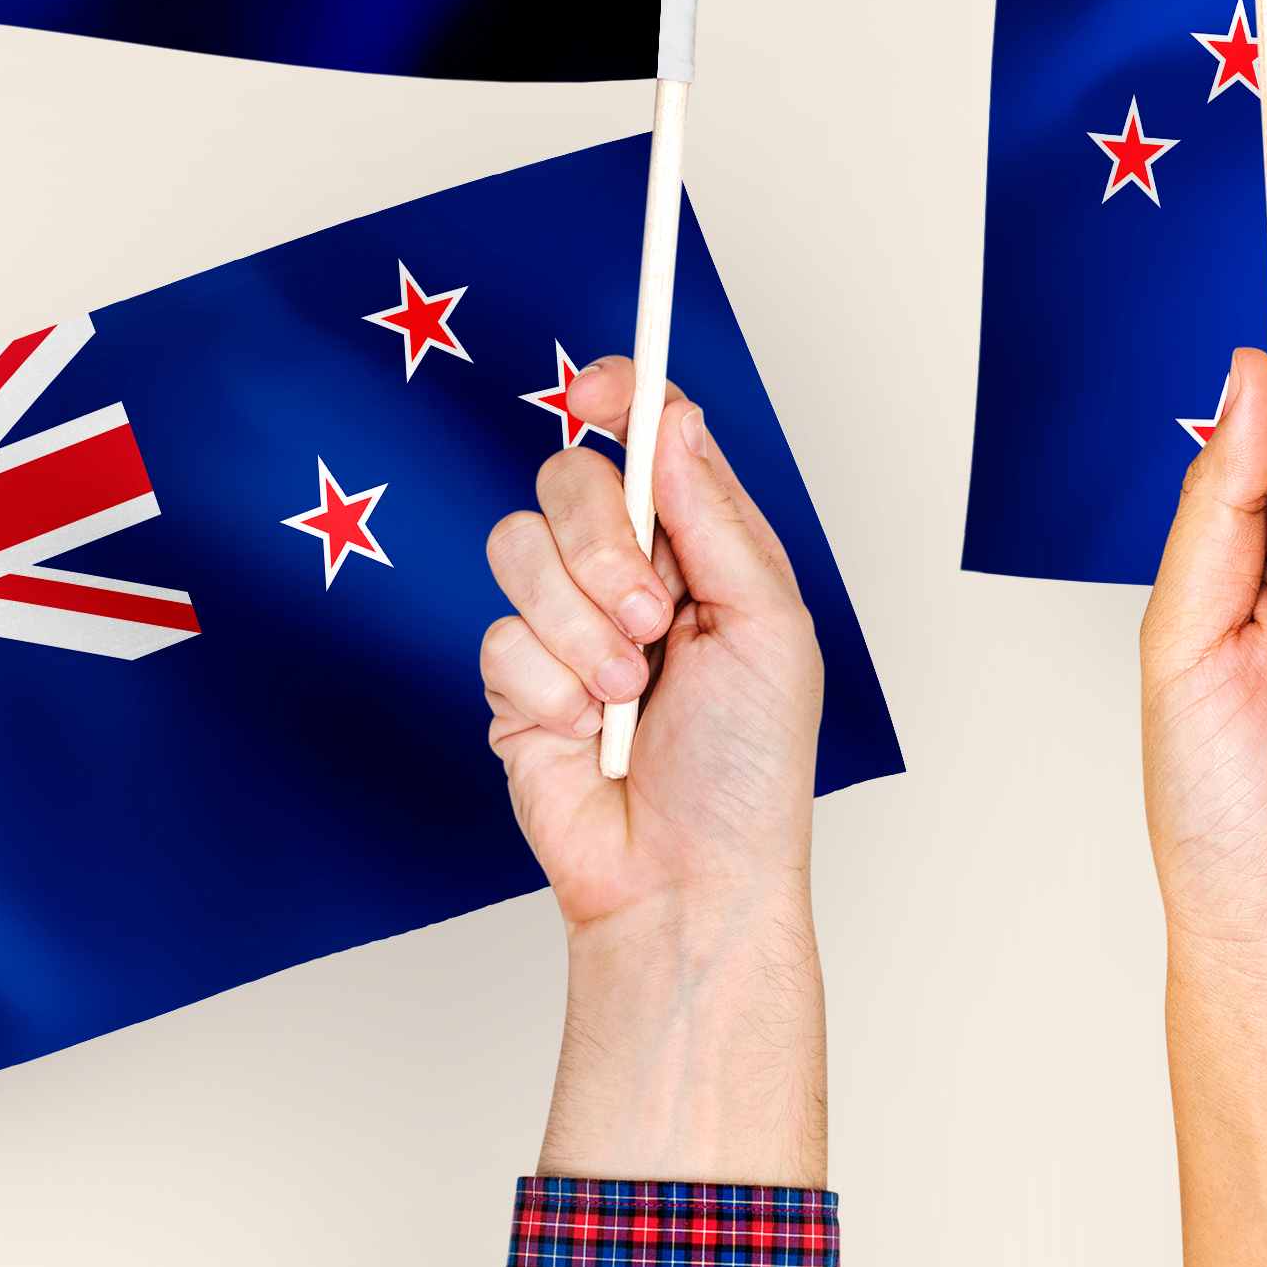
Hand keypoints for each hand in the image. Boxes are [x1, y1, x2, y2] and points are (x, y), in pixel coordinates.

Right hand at [479, 361, 820, 940]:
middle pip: (568, 478)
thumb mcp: (767, 624)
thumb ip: (714, 517)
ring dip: (581, 626)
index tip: (600, 388)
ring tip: (627, 691)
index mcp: (701, 549)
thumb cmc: (748, 766)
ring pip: (517, 548)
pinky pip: (498, 638)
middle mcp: (629, 576)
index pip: (648, 441)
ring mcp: (565, 627)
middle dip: (605, 544)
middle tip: (654, 618)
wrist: (689, 878)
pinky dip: (550, 687)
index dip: (620, 397)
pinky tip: (587, 733)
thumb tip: (670, 418)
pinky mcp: (515, 683)